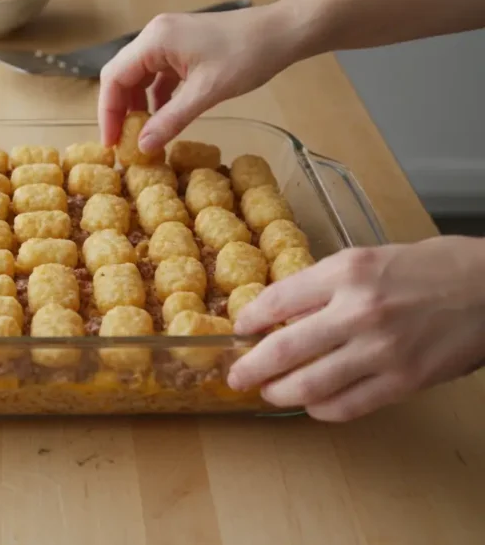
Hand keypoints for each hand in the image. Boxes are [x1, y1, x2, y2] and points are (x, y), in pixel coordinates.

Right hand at [97, 3, 303, 151]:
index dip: (108, 113)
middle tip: (123, 143)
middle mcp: (156, 36)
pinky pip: (158, 76)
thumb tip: (142, 147)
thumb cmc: (248, 55)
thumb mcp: (206, 93)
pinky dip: (156, 98)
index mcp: (155, 40)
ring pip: (139, 78)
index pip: (114, 78)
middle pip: (122, 77)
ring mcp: (169, 41)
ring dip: (138, 106)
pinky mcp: (183, 48)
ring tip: (142, 135)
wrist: (283, 32)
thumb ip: (171, 120)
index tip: (112, 143)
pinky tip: (163, 118)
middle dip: (120, 111)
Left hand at [228, 236, 484, 421]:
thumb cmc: (432, 268)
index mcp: (346, 272)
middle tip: (236, 375)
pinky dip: (321, 409)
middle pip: (283, 349)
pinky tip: (313, 405)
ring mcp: (381, 350)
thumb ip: (326, 286)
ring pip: (309, 385)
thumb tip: (283, 314)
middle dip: (250, 367)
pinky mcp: (404, 382)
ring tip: (270, 392)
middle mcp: (358, 311)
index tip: (240, 330)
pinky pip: (346, 406)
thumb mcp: (369, 260)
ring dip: (280, 393)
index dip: (250, 320)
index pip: (277, 300)